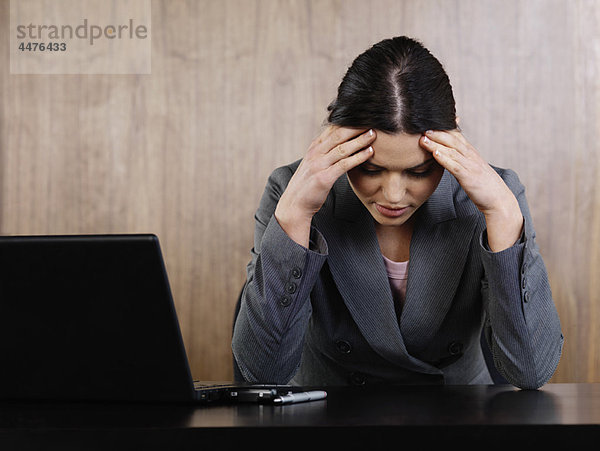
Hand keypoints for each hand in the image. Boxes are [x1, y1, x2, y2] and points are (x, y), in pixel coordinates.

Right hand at [275, 126, 375, 246]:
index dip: (348, 121)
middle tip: (372, 120)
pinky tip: (370, 152)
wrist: (294, 205)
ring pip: (342, 148)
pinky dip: (358, 157)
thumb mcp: (314, 164)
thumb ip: (325, 153)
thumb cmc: (307, 185)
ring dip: (360, 140)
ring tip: (374, 134)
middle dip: (356, 126)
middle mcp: (315, 153)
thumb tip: (340, 144)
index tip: (363, 116)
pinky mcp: (324, 178)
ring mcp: (319, 165)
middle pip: (338, 134)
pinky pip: (344, 164)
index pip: (332, 129)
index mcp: (314, 148)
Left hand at [419, 129, 522, 251]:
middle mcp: (471, 156)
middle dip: (437, 132)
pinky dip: (444, 158)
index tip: (430, 122)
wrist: (499, 200)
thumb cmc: (484, 186)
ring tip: (423, 138)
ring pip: (452, 150)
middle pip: (453, 140)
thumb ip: (461, 160)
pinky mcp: (469, 177)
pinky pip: (455, 166)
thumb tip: (447, 155)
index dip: (444, 128)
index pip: (457, 136)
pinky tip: (435, 153)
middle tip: (422, 126)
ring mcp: (471, 165)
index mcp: (471, 153)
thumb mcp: (472, 169)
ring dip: (436, 143)